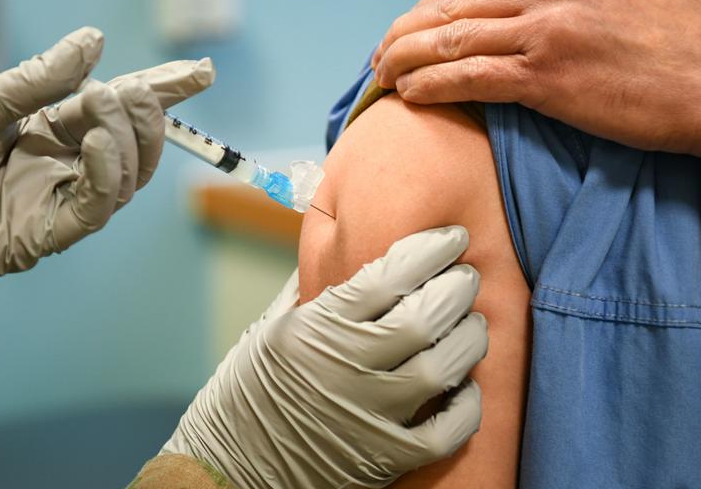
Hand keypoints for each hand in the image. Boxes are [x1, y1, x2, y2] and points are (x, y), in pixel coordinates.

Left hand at [0, 27, 214, 292]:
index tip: (200, 72)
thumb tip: (95, 42)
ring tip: (109, 107)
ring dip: (128, 140)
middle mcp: (61, 169)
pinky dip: (106, 176)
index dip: (161, 94)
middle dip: (148, 118)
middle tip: (137, 90)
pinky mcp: (41, 237)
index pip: (117, 113)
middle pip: (133, 150)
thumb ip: (40, 81)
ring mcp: (54, 204)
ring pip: (123, 181)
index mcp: (50, 133)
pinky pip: (92, 210)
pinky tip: (97, 143)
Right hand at [162, 227, 488, 488]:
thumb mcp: (270, 327)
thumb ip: (315, 289)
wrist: (228, 465)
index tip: (451, 236)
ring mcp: (366, 417)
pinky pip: (446, 432)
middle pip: (424, 317)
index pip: (387, 277)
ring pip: (442, 368)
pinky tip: (464, 382)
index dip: (429, 250)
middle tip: (465, 277)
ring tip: (471, 322)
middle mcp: (342, 368)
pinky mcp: (383, 458)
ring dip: (468, 338)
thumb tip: (352, 248)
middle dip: (457, 287)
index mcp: (314, 328)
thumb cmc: (247, 390)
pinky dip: (467, 404)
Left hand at [372, 0, 700, 159]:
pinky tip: (408, 94)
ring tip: (381, 75)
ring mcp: (546, 30)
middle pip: (454, 4)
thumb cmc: (696, 32)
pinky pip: (469, 75)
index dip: (439, 6)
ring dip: (405, 57)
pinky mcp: (545, 77)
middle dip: (408, 30)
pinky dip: (431, 83)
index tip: (417, 26)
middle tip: (382, 53)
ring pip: (451, 37)